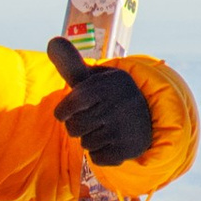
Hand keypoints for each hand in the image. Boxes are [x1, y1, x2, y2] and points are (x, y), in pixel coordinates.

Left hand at [47, 38, 156, 168]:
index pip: (70, 106)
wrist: (146, 115)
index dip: (64, 112)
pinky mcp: (129, 148)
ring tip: (105, 128)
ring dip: (90, 139)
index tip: (69, 111)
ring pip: (86, 144)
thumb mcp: (92, 79)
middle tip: (91, 119)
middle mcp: (119, 104)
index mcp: (107, 85)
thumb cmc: (108, 96)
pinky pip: (98, 158)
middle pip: (74, 128)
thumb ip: (71, 64)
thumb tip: (53, 41)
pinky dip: (101, 153)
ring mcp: (125, 127)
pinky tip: (113, 141)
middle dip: (77, 127)